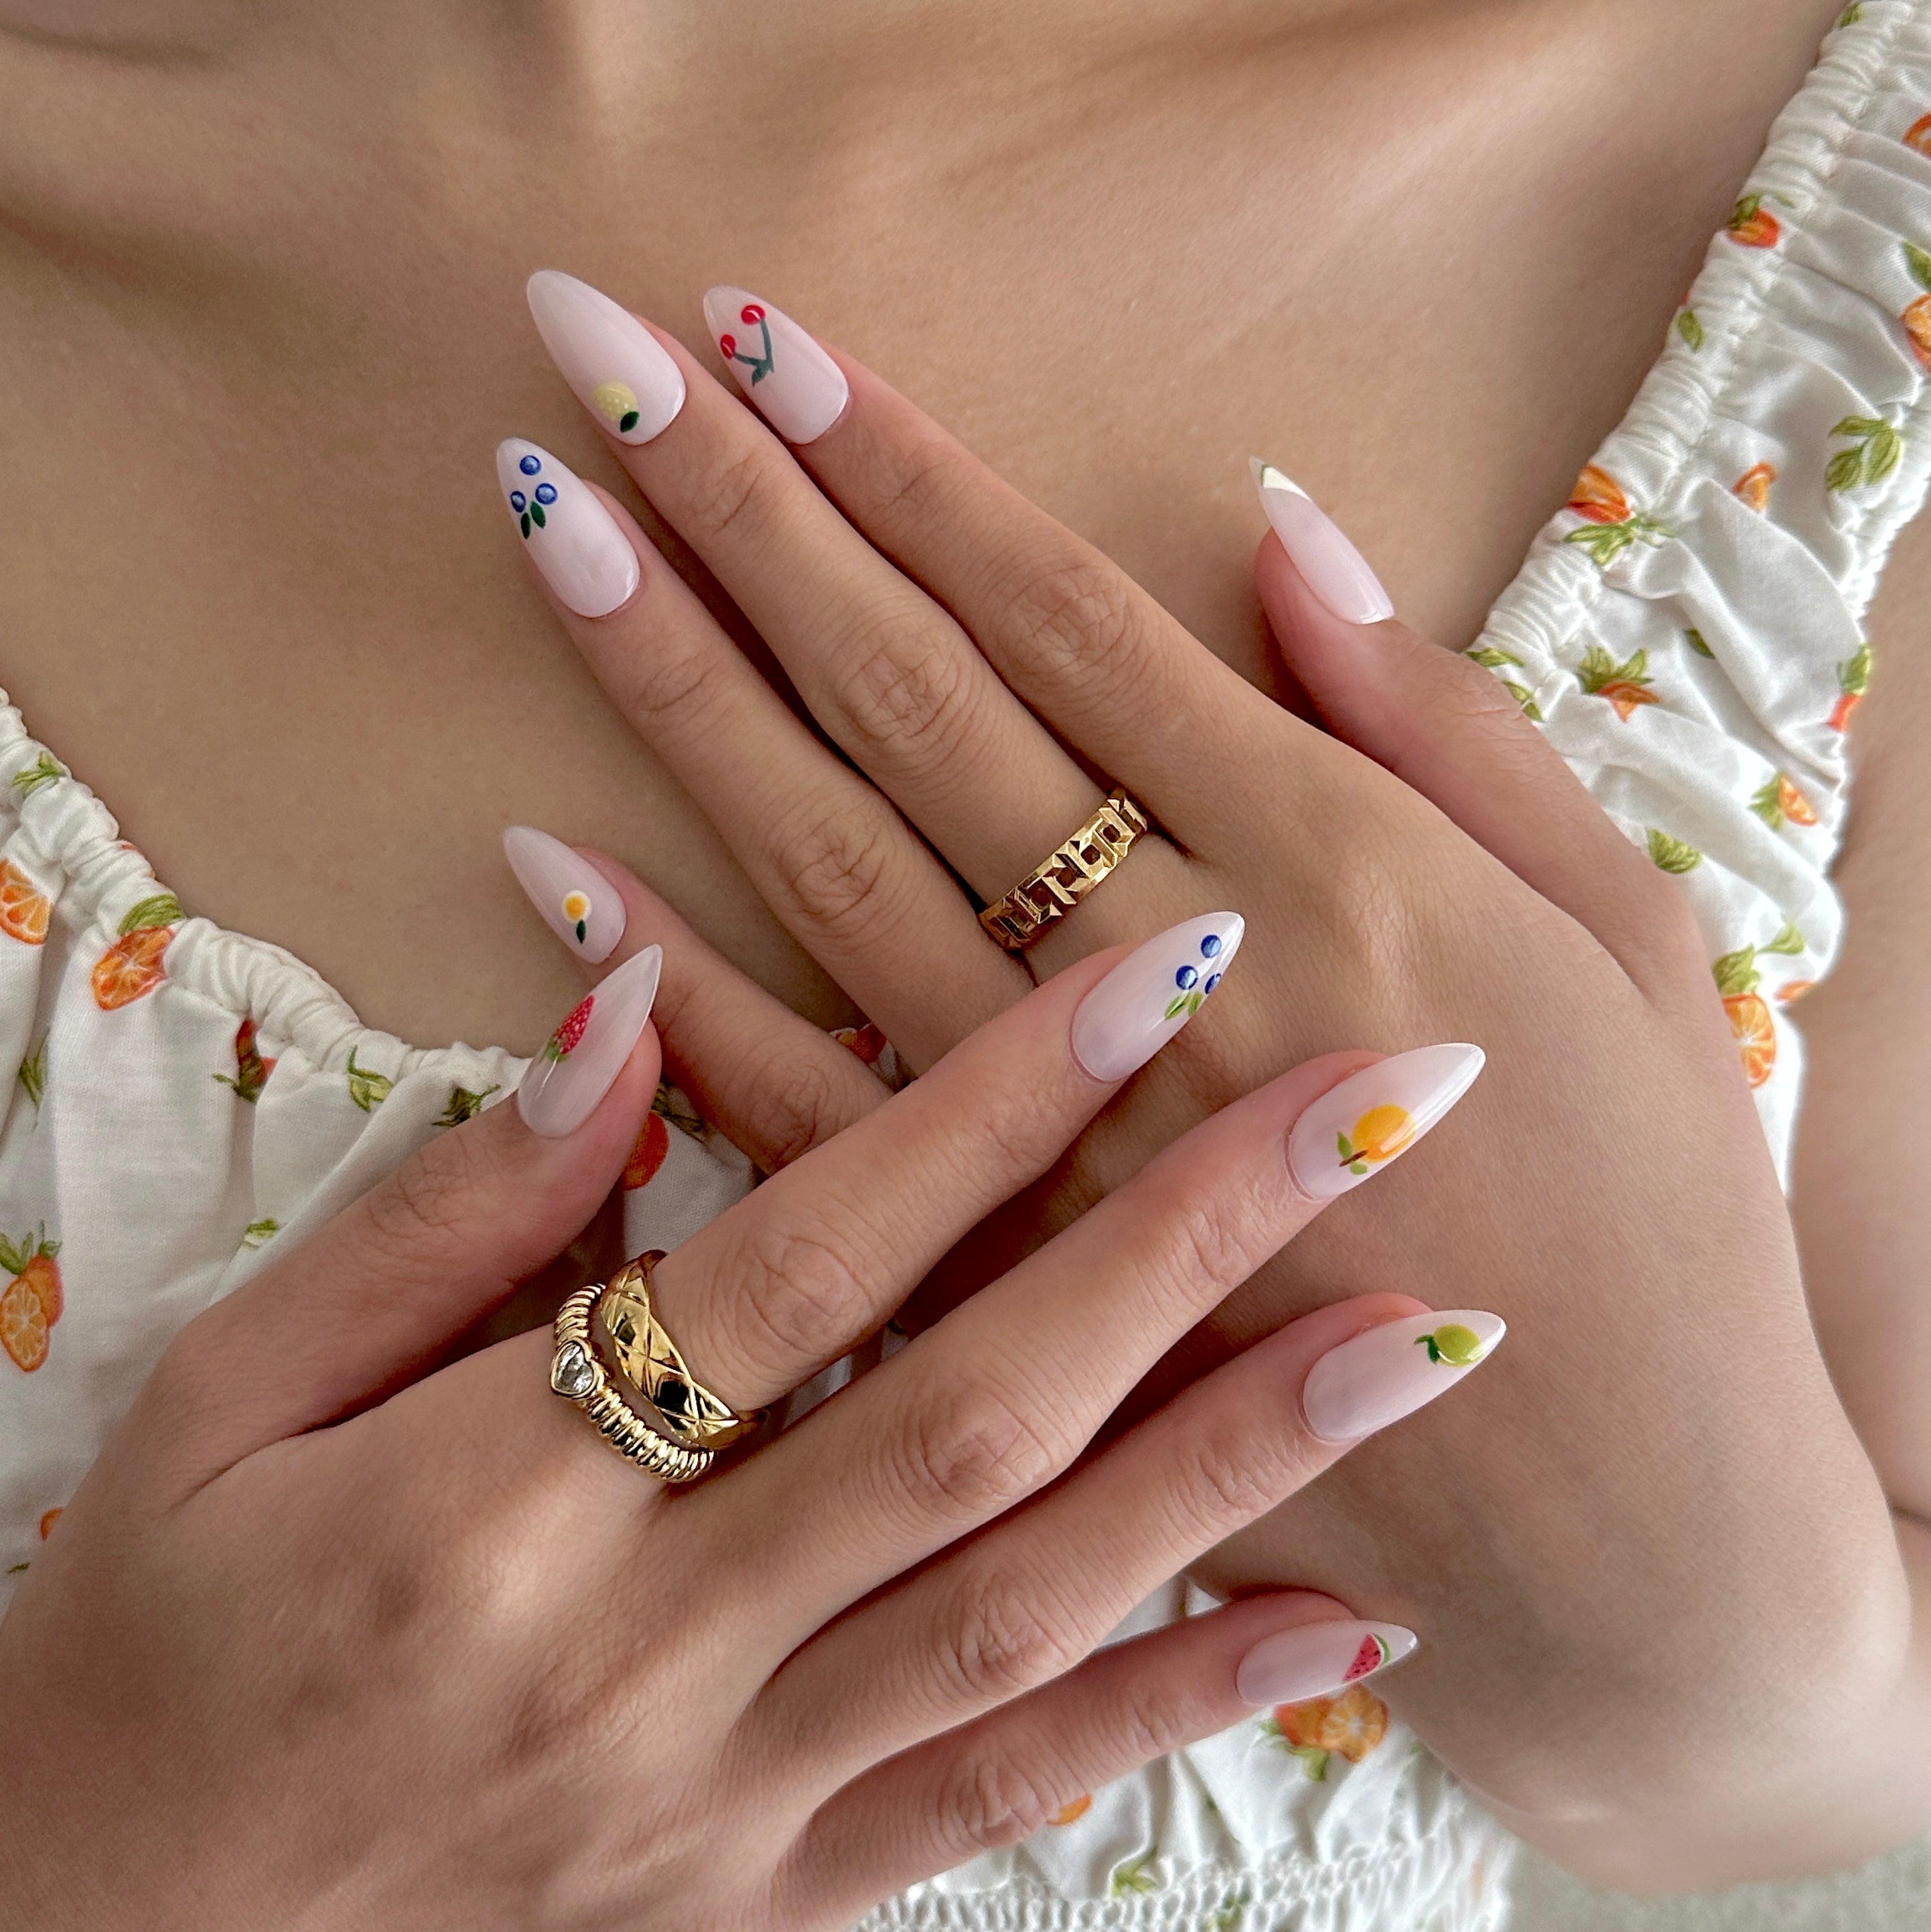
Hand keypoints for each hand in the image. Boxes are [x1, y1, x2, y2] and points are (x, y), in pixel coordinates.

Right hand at [0, 926, 1498, 1929]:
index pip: (806, 1255)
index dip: (992, 1096)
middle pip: (976, 1410)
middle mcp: (647, 1653)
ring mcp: (729, 1798)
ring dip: (1249, 1462)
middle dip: (1196, 1237)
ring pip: (1034, 1607)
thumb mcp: (224, 1394)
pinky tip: (1348, 1634)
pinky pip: (1007, 1803)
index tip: (1162, 960)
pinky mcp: (773, 1905)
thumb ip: (447, 1211)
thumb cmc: (157, 1634)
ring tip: (1437, 1333)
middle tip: (1392, 1096)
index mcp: (497, 1496)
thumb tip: (632, 1016)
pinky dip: (1186, 1713)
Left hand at [498, 276, 1922, 1884]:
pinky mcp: (1000, 1277)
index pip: (1056, 617)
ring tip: (552, 536)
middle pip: (910, 704)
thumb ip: (1444, 727)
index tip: (762, 346)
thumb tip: (1279, 543)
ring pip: (825, 867)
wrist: (1627, 1529)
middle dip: (748, 520)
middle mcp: (1161, 970)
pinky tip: (553, 877)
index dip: (902, 469)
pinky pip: (803, 1115)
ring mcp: (1054, 1129)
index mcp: (1321, 862)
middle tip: (592, 366)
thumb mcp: (1626, 929)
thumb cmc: (1656, 1211)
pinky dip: (675, 993)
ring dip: (679, 696)